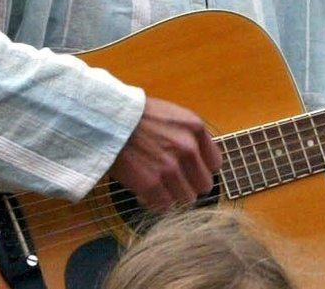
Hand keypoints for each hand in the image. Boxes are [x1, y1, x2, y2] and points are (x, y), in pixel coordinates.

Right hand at [109, 97, 221, 211]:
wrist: (108, 121)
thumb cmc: (138, 117)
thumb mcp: (174, 117)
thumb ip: (190, 137)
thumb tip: (198, 160)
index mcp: (196, 129)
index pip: (215, 163)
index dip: (201, 170)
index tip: (190, 172)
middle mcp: (188, 149)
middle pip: (204, 185)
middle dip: (189, 186)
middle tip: (174, 183)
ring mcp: (170, 168)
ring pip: (186, 199)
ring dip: (172, 196)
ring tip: (158, 188)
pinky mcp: (151, 184)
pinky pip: (164, 207)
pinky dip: (155, 203)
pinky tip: (145, 193)